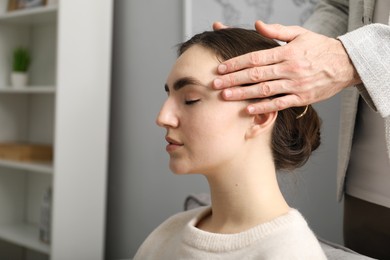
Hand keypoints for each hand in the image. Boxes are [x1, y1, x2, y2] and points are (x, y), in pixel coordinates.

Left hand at [213, 21, 360, 113]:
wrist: (347, 64)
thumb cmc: (320, 47)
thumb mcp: (300, 33)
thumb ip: (277, 30)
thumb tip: (257, 24)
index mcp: (287, 52)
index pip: (255, 58)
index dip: (236, 63)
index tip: (220, 68)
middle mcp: (290, 68)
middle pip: (255, 75)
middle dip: (233, 79)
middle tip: (215, 84)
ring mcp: (296, 84)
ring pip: (264, 90)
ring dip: (243, 94)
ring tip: (225, 96)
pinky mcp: (302, 97)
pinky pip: (280, 104)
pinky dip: (263, 107)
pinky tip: (248, 109)